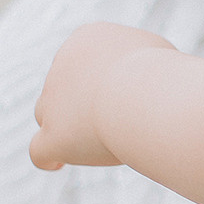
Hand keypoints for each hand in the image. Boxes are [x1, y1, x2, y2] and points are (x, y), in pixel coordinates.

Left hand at [30, 24, 171, 171]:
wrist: (147, 94)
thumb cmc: (165, 75)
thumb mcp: (160, 57)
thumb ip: (144, 68)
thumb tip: (146, 83)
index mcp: (86, 39)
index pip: (85, 59)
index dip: (99, 79)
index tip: (122, 94)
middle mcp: (62, 65)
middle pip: (62, 86)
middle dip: (80, 102)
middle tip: (116, 119)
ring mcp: (52, 101)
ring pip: (46, 114)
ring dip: (64, 126)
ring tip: (93, 142)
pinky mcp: (54, 136)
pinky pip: (39, 150)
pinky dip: (47, 157)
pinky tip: (57, 164)